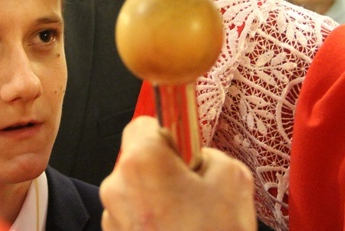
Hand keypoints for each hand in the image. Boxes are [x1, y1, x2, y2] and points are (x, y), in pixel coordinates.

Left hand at [100, 116, 256, 230]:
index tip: (184, 147)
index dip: (168, 133)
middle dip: (165, 169)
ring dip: (158, 198)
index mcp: (142, 161)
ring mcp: (112, 217)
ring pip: (136, 190)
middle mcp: (117, 186)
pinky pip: (133, 217)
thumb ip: (208, 153)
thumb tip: (196, 156)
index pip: (144, 124)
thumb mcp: (232, 178)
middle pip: (139, 159)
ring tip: (189, 220)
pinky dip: (152, 221)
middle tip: (194, 189)